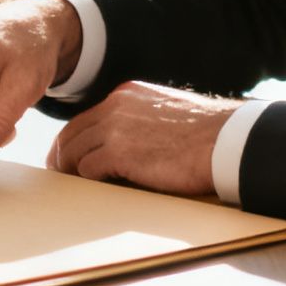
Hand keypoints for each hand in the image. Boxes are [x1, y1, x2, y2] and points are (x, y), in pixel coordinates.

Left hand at [46, 81, 240, 197]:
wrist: (226, 141)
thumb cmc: (207, 135)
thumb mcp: (166, 114)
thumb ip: (141, 121)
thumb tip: (129, 145)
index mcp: (127, 95)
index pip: (87, 117)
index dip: (75, 140)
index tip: (69, 156)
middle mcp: (116, 106)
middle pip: (72, 133)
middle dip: (62, 155)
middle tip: (60, 175)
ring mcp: (115, 127)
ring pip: (74, 152)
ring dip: (72, 171)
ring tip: (73, 187)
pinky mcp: (119, 152)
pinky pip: (87, 169)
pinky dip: (87, 181)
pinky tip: (96, 190)